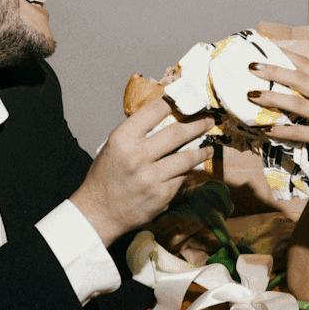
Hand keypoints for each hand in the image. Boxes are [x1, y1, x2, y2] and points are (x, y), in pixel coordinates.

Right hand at [73, 96, 212, 244]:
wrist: (99, 212)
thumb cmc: (106, 176)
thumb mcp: (114, 146)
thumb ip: (138, 132)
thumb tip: (168, 116)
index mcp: (123, 138)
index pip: (155, 110)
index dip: (176, 100)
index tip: (190, 98)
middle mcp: (137, 156)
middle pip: (177, 133)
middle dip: (198, 124)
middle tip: (210, 120)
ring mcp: (151, 178)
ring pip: (187, 157)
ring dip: (202, 150)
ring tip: (208, 146)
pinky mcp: (161, 195)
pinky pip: (182, 178)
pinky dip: (188, 171)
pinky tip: (192, 168)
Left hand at [247, 57, 308, 180]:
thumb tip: (279, 81)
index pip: (307, 66)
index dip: (285, 56)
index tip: (264, 49)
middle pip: (300, 79)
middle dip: (273, 71)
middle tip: (251, 67)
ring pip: (296, 103)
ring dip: (271, 98)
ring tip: (252, 95)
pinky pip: (298, 131)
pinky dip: (280, 130)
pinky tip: (265, 129)